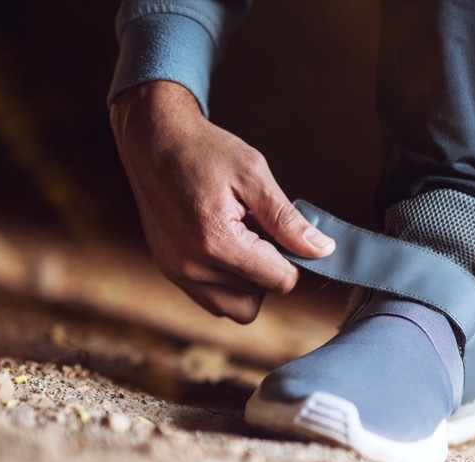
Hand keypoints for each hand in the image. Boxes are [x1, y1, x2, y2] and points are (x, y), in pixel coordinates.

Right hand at [110, 81, 334, 322]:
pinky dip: (227, 283)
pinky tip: (225, 246)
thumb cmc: (203, 151)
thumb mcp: (254, 175)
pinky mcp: (171, 272)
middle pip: (258, 298)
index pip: (279, 281)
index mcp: (216, 242)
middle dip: (268, 270)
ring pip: (236, 307)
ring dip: (248, 283)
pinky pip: (213, 300)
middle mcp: (192, 266)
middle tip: (260, 232)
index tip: (283, 233)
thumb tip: (322, 250)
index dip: (293, 260)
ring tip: (242, 240)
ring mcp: (178, 273)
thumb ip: (288, 220)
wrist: (153, 140)